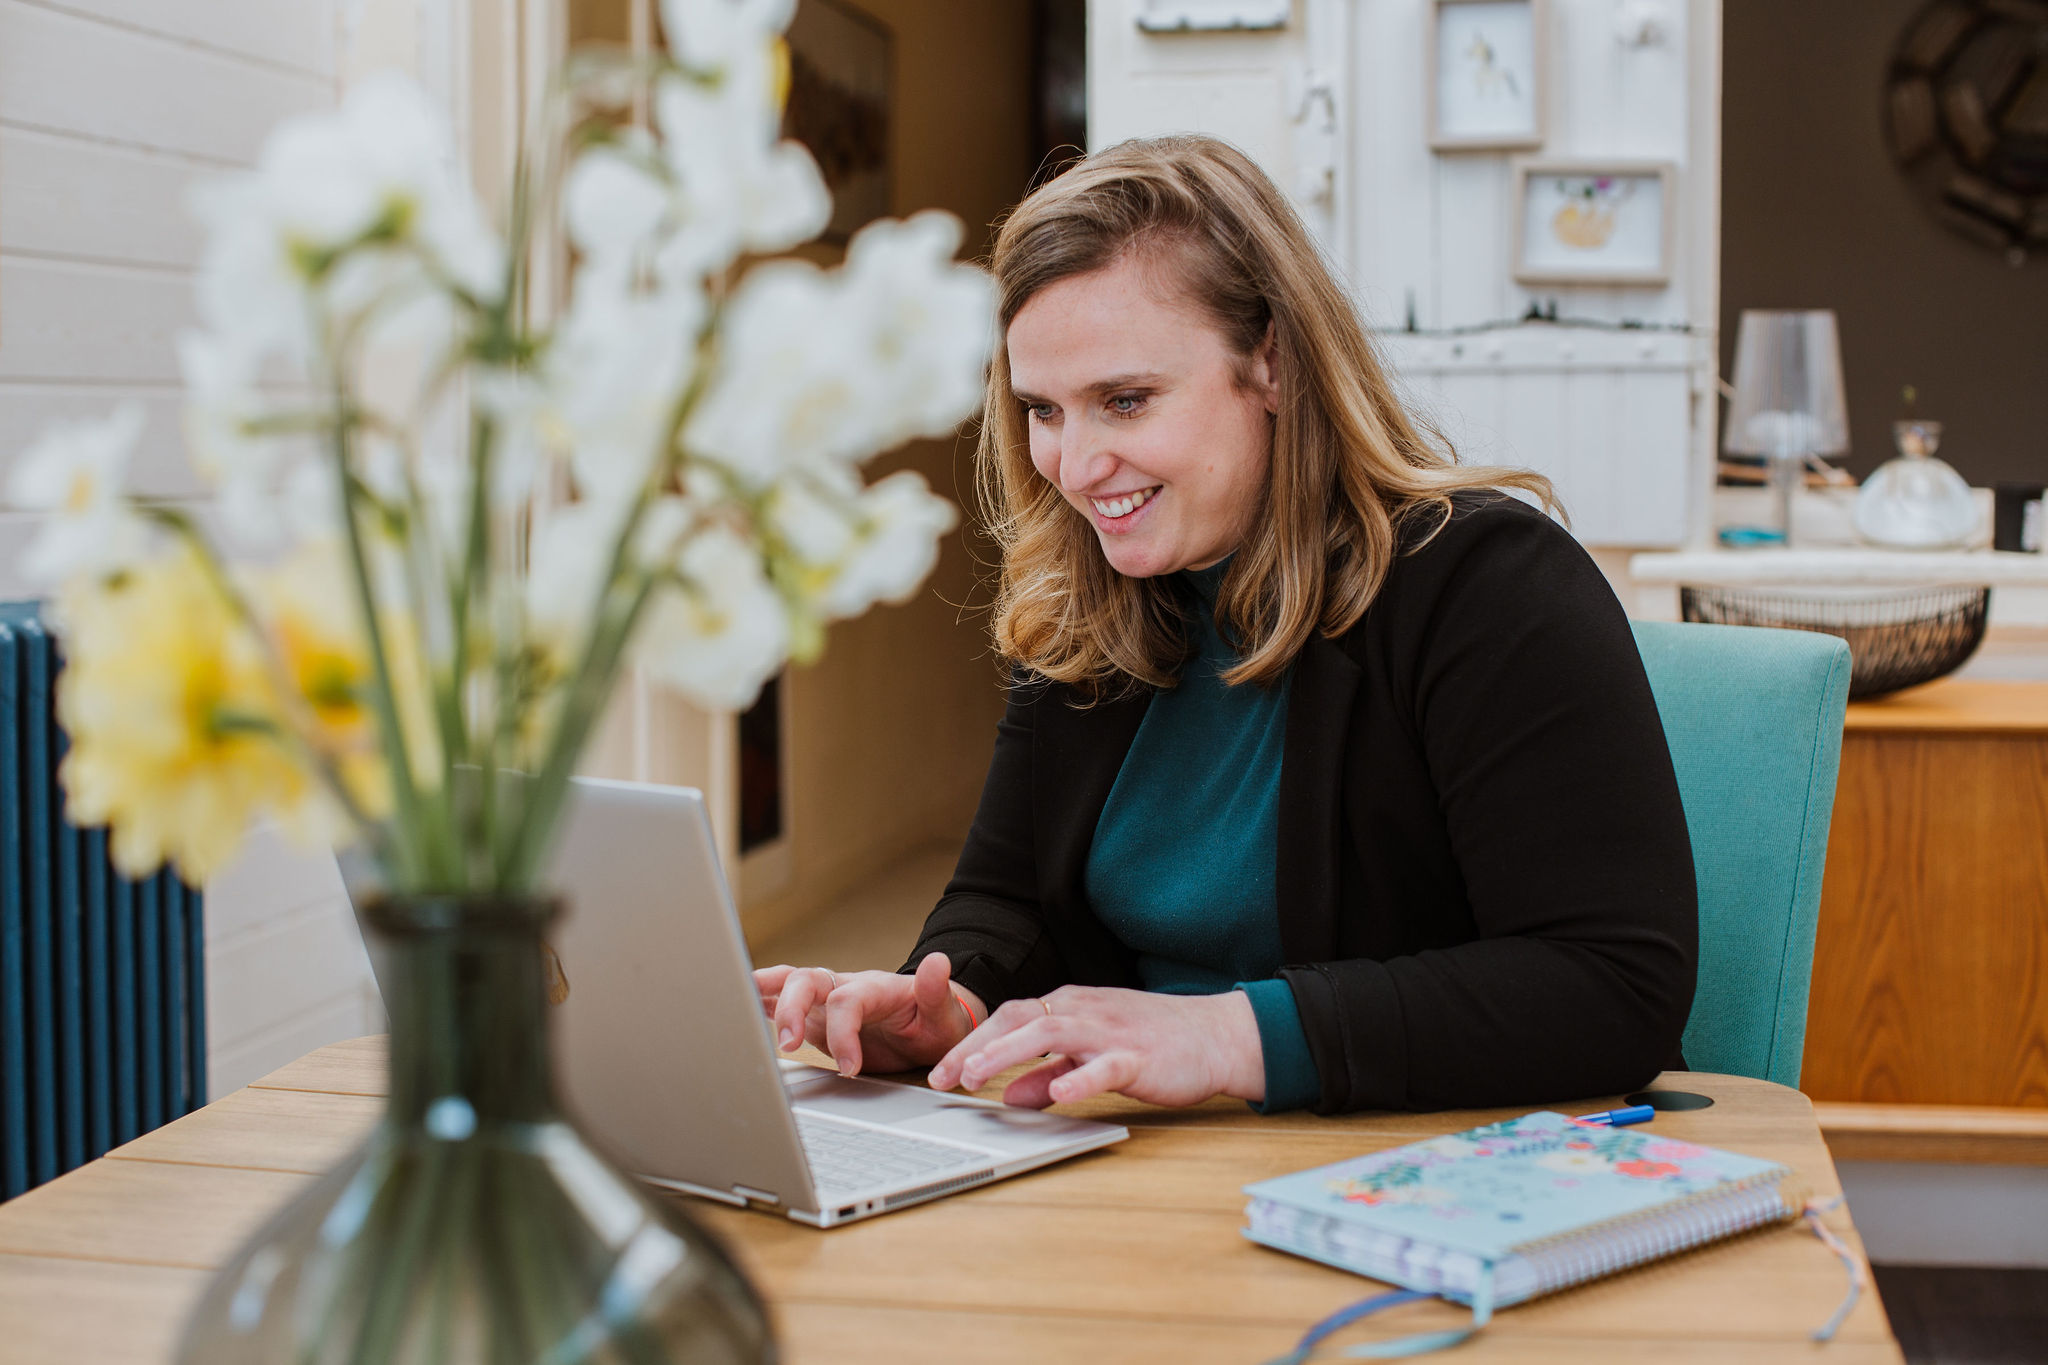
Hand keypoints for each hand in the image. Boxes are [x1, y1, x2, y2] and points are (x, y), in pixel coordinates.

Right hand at [752, 952, 984, 1077]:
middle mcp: (844, 987)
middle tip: (787, 1045)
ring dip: (762, 995)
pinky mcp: (814, 1015)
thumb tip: (939, 962)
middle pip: (808, 980)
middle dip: (791, 1008)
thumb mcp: (944, 1014)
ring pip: (787, 984)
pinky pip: (780, 1002)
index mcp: (875, 988)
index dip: (844, 1033)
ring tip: (736, 1008)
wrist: (928, 1027)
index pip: (848, 1001)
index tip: (851, 1069)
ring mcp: (825, 999)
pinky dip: (757, 1003)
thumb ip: (936, 991)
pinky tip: (735, 1010)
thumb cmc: (934, 1023)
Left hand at [926, 986, 1265, 1108]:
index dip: (972, 1043)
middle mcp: (1084, 1012)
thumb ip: (1049, 1076)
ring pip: (1051, 1035)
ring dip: (1008, 1055)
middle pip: (1018, 1021)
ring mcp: (1111, 1031)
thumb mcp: (1092, 1057)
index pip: (1009, 1019)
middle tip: (941, 1078)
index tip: (940, 1073)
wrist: (1216, 1036)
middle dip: (975, 1048)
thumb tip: (1007, 1096)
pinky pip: (1106, 1065)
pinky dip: (1080, 1077)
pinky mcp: (1139, 1055)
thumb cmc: (1154, 1045)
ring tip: (976, 1078)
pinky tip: (1059, 1093)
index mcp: (1070, 1009)